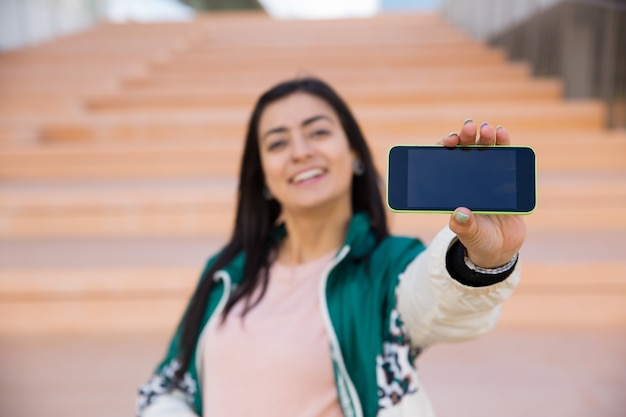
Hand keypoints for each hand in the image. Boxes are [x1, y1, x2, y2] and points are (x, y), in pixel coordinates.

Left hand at [438, 120, 526, 267]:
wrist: (501, 248)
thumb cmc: (479, 240)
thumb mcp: (470, 235)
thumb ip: (464, 227)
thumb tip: (459, 214)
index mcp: (453, 188)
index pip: (444, 162)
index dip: (444, 148)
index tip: (446, 142)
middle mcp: (468, 179)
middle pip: (464, 151)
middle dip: (465, 137)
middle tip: (468, 128)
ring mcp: (487, 177)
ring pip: (484, 150)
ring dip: (485, 137)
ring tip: (487, 129)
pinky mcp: (506, 179)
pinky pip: (505, 158)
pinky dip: (504, 144)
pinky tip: (502, 134)